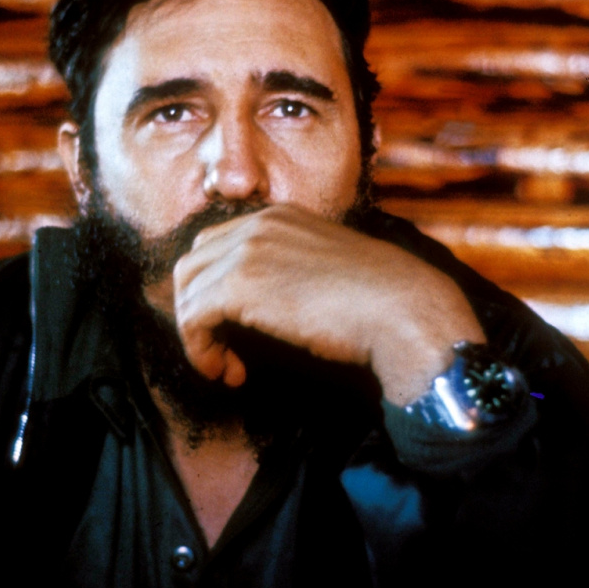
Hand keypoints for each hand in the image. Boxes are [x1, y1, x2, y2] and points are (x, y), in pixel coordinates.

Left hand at [171, 205, 485, 404]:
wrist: (402, 309)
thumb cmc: (378, 303)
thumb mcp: (325, 271)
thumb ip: (290, 272)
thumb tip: (266, 306)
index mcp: (279, 217)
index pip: (217, 247)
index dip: (214, 292)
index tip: (236, 332)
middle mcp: (257, 224)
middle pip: (193, 265)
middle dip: (198, 311)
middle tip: (224, 353)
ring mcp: (246, 250)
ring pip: (186, 290)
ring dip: (198, 335)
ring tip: (226, 368)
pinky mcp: (239, 284)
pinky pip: (192, 317)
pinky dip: (200, 348)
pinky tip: (227, 371)